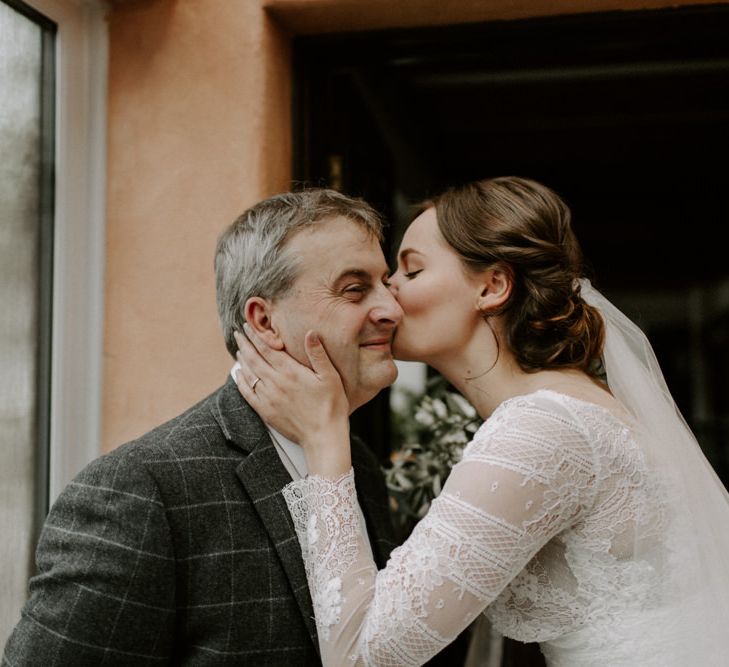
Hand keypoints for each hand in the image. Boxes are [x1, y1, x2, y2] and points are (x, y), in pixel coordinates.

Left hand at [234, 325, 351, 477]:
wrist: (323, 437)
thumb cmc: (331, 406)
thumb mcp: (330, 377)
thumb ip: (318, 354)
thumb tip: (310, 332)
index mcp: (291, 372)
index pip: (267, 349)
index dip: (256, 336)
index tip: (248, 326)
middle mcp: (276, 383)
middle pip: (254, 359)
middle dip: (245, 344)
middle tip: (238, 333)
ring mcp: (268, 398)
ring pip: (249, 374)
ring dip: (242, 360)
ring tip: (238, 349)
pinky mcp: (266, 412)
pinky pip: (247, 393)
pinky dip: (241, 381)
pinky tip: (238, 375)